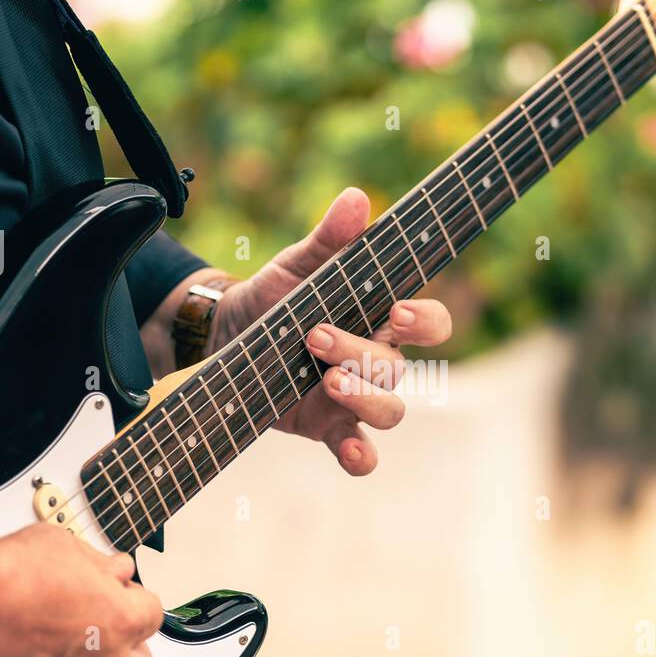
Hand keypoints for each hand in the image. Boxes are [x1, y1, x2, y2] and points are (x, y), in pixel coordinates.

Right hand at [0, 472, 162, 656]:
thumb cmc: (11, 572)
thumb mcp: (67, 546)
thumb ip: (99, 563)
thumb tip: (115, 569)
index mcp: (121, 619)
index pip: (153, 614)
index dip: (136, 597)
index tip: (122, 589)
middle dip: (137, 653)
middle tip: (120, 632)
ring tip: (90, 655)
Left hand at [211, 188, 452, 474]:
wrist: (225, 334)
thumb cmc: (276, 296)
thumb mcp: (297, 265)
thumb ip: (329, 238)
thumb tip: (356, 199)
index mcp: (380, 319)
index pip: (430, 324)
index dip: (424, 322)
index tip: (395, 312)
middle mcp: (375, 361)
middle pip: (397, 369)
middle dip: (361, 353)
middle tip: (316, 335)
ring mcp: (354, 399)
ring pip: (390, 411)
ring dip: (365, 398)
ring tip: (325, 379)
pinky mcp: (327, 427)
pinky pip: (360, 453)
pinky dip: (361, 457)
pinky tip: (348, 451)